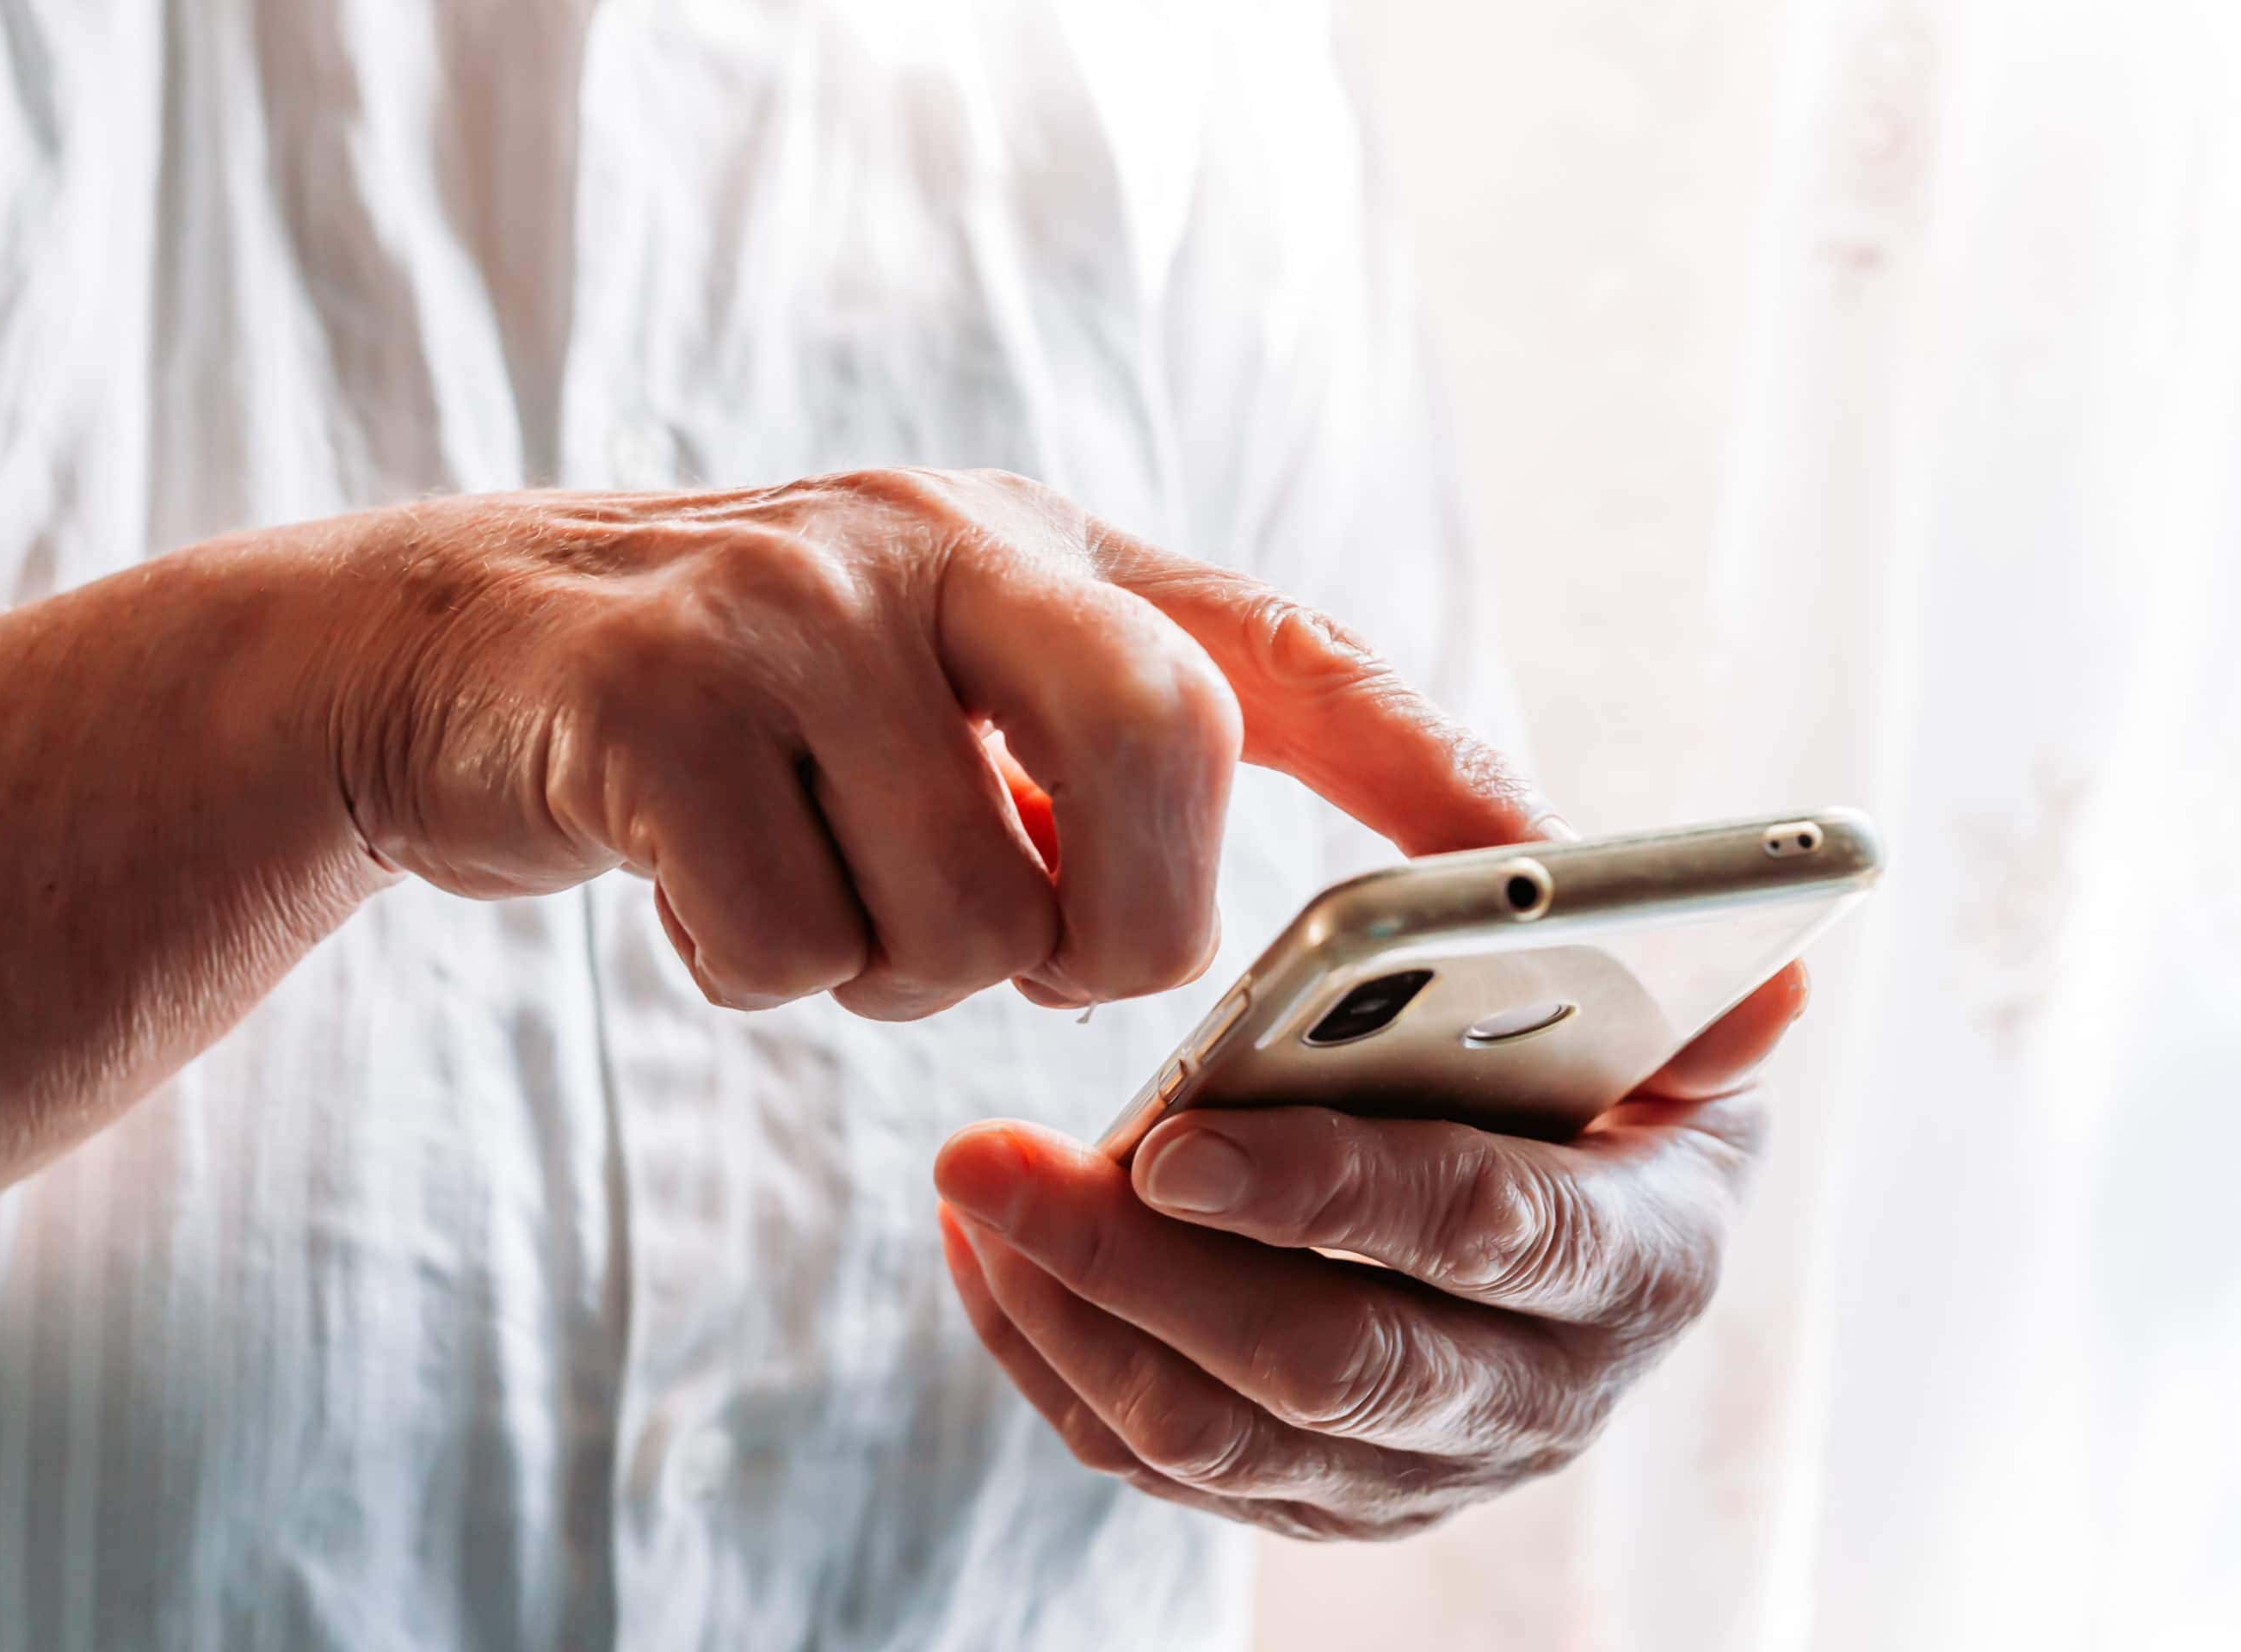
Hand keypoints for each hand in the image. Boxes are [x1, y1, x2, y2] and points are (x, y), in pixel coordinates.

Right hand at [315, 469, 1550, 1018]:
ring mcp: (791, 605)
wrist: (442, 661)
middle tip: (1040, 953)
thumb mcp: (926, 686)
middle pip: (1162, 749)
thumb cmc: (735, 713)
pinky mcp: (649, 698)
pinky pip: (793, 948)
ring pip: (966, 909)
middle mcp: (935, 545)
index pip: (1275, 641)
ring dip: (896, 965)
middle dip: (1123, 925)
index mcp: (1035, 550)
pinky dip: (762, 972)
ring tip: (812, 881)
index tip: (1540, 863)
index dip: (1420, 752)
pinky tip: (701, 884)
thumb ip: (1072, 755)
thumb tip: (1198, 925)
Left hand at [933, 963, 1807, 1538]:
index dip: (1330, 1192)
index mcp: (1642, 1247)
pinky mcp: (1333, 1493)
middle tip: (993, 1164)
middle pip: (1330, 1368)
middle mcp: (1549, 1388)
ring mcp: (1432, 1463)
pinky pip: (1170, 1468)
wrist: (1587, 1187)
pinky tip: (990, 1260)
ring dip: (1075, 1320)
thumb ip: (1652, 946)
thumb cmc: (1600, 1050)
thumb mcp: (1652, 983)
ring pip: (1227, 1441)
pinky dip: (1059, 1368)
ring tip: (976, 1193)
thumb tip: (1753, 978)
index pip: (1484, 1231)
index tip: (1174, 1138)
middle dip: (1141, 1268)